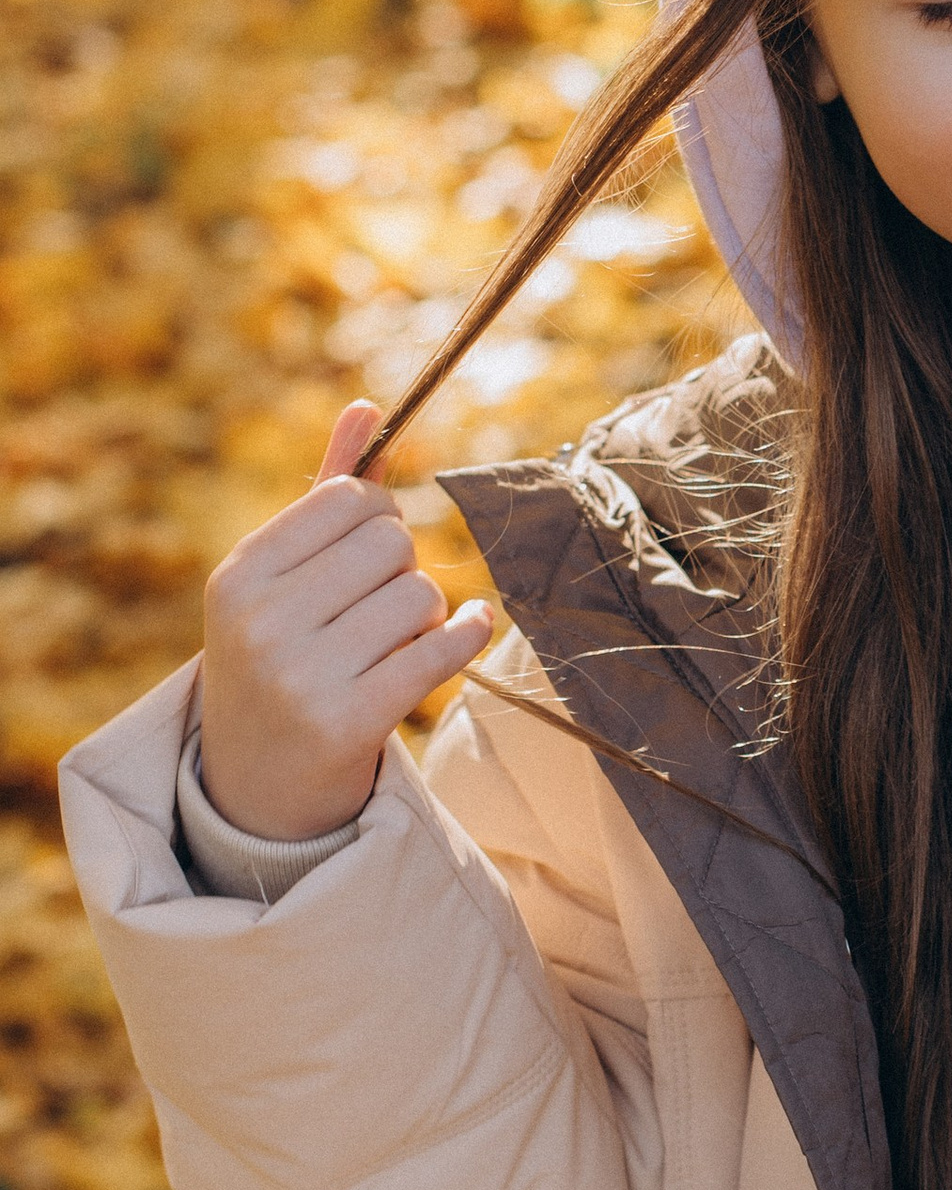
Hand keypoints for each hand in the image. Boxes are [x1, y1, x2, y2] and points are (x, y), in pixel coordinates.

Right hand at [197, 402, 492, 841]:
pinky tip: (473, 631)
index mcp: (241, 574)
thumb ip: (327, 492)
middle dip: (404, 568)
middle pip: (391, 544)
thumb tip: (370, 407)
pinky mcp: (349, 720)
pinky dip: (470, 635)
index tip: (372, 550)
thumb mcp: (282, 577)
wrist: (259, 782)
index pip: (349, 499)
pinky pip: (441, 651)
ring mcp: (302, 674)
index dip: (380, 517)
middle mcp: (262, 620)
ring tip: (397, 641)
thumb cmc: (281, 656)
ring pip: (419, 597)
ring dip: (428, 616)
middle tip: (383, 606)